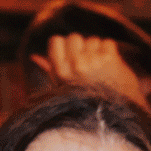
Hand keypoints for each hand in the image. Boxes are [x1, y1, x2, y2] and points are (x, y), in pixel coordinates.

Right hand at [34, 34, 149, 105]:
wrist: (117, 114)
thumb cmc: (88, 101)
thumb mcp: (63, 89)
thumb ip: (50, 70)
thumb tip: (34, 56)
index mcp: (60, 71)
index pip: (56, 40)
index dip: (65, 46)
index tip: (72, 56)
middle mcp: (75, 65)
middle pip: (74, 37)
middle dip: (82, 47)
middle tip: (89, 63)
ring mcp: (93, 61)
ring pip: (92, 40)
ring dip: (97, 51)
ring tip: (101, 68)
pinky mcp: (110, 59)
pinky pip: (107, 43)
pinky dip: (110, 52)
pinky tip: (111, 66)